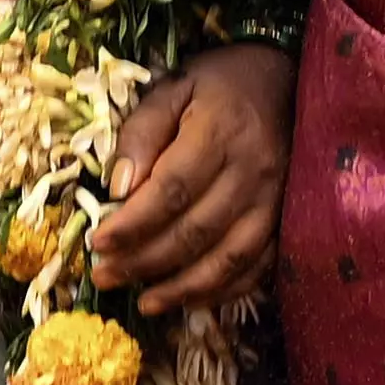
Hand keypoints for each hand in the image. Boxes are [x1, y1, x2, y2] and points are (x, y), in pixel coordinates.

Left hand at [90, 43, 287, 311]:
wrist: (287, 82)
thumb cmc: (220, 83)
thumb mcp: (175, 87)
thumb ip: (142, 131)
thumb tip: (116, 188)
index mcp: (218, 132)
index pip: (171, 189)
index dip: (133, 223)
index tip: (97, 243)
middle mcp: (251, 172)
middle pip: (195, 231)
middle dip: (145, 261)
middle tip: (105, 276)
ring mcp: (274, 201)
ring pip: (228, 258)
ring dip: (183, 288)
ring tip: (143, 302)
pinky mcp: (287, 219)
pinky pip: (257, 266)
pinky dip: (223, 291)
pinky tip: (189, 301)